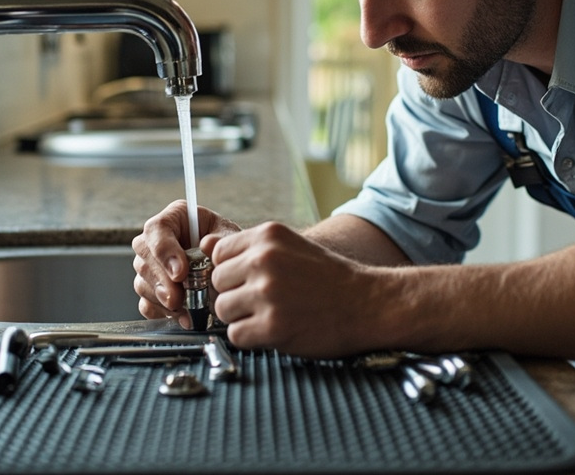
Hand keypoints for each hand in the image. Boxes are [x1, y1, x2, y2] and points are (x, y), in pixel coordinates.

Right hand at [132, 200, 238, 328]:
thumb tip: (207, 245)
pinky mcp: (152, 289)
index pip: (157, 229)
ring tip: (186, 310)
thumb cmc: (227, 245)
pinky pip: (145, 303)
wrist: (232, 266)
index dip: (165, 252)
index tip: (180, 273)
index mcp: (174, 218)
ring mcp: (151, 265)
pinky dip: (162, 313)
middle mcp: (156, 240)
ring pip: (142, 282)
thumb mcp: (229, 236)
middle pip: (145, 258)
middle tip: (177, 299)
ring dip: (162, 300)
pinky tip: (182, 316)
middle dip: (161, 282)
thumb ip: (222, 240)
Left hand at [210, 222, 380, 357]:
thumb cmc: (330, 278)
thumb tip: (206, 245)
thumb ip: (250, 247)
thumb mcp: (292, 247)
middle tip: (264, 301)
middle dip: (235, 294)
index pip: (219, 252)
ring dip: (242, 317)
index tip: (250, 280)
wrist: (369, 304)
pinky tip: (275, 330)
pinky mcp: (272, 326)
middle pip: (217, 282)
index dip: (232, 270)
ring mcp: (268, 294)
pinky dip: (252, 338)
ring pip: (223, 309)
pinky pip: (236, 335)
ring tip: (271, 315)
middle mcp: (265, 260)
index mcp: (268, 236)